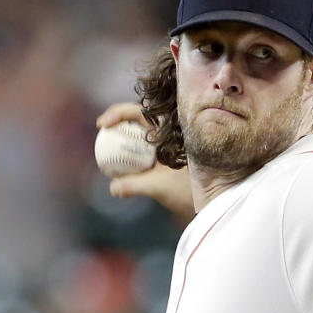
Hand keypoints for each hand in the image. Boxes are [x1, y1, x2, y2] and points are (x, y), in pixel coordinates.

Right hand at [96, 103, 194, 220]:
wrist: (210, 200)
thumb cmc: (189, 191)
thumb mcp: (159, 187)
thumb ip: (134, 186)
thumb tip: (112, 187)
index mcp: (168, 133)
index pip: (139, 112)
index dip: (118, 113)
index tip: (103, 124)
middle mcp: (167, 136)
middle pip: (136, 120)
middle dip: (116, 123)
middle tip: (101, 132)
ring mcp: (165, 147)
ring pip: (138, 137)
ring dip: (121, 141)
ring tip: (106, 154)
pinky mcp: (163, 160)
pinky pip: (141, 153)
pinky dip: (128, 157)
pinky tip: (118, 169)